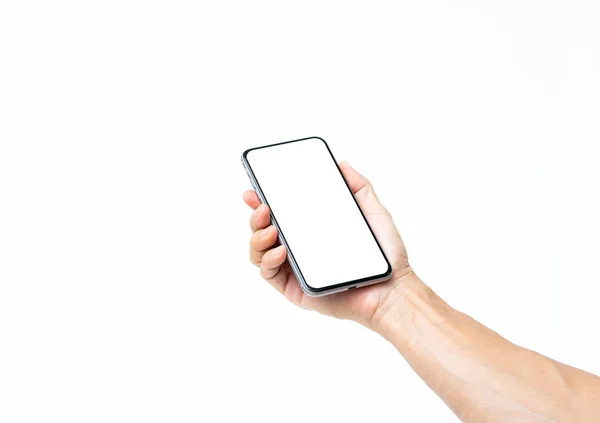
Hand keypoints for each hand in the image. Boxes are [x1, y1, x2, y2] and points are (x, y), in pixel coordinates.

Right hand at [243, 161, 413, 327]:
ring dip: (256, 237)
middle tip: (262, 206)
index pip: (280, 213)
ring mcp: (295, 269)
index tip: (255, 190)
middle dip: (255, 216)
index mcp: (311, 231)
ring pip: (259, 252)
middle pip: (263, 230)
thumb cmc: (385, 256)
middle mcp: (299, 249)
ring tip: (270, 229)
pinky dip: (267, 260)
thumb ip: (358, 186)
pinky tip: (281, 251)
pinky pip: (269, 274)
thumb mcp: (372, 212)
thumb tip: (342, 164)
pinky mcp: (294, 289)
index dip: (262, 201)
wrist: (392, 289)